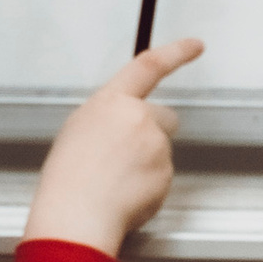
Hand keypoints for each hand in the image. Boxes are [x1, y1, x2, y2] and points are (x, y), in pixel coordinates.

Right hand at [24, 40, 202, 254]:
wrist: (76, 216)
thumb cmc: (67, 179)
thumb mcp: (78, 130)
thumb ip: (109, 118)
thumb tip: (122, 126)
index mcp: (111, 102)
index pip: (149, 66)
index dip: (176, 52)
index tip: (194, 46)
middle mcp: (138, 117)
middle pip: (164, 117)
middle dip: (154, 133)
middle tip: (125, 158)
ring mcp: (155, 145)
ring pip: (162, 151)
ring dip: (147, 164)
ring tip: (114, 182)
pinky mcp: (166, 172)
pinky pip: (162, 177)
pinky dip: (149, 187)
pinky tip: (124, 195)